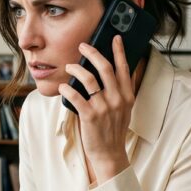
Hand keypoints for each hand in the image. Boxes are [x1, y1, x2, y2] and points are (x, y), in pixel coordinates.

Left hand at [58, 35, 133, 182]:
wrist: (109, 154)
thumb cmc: (114, 130)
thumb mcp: (126, 109)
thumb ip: (125, 90)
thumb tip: (125, 70)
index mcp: (127, 96)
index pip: (124, 68)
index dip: (119, 51)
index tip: (115, 37)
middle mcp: (117, 99)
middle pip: (105, 68)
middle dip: (93, 52)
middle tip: (83, 46)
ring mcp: (103, 108)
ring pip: (88, 79)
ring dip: (76, 69)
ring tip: (69, 67)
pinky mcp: (89, 116)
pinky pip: (75, 96)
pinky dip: (67, 89)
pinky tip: (63, 87)